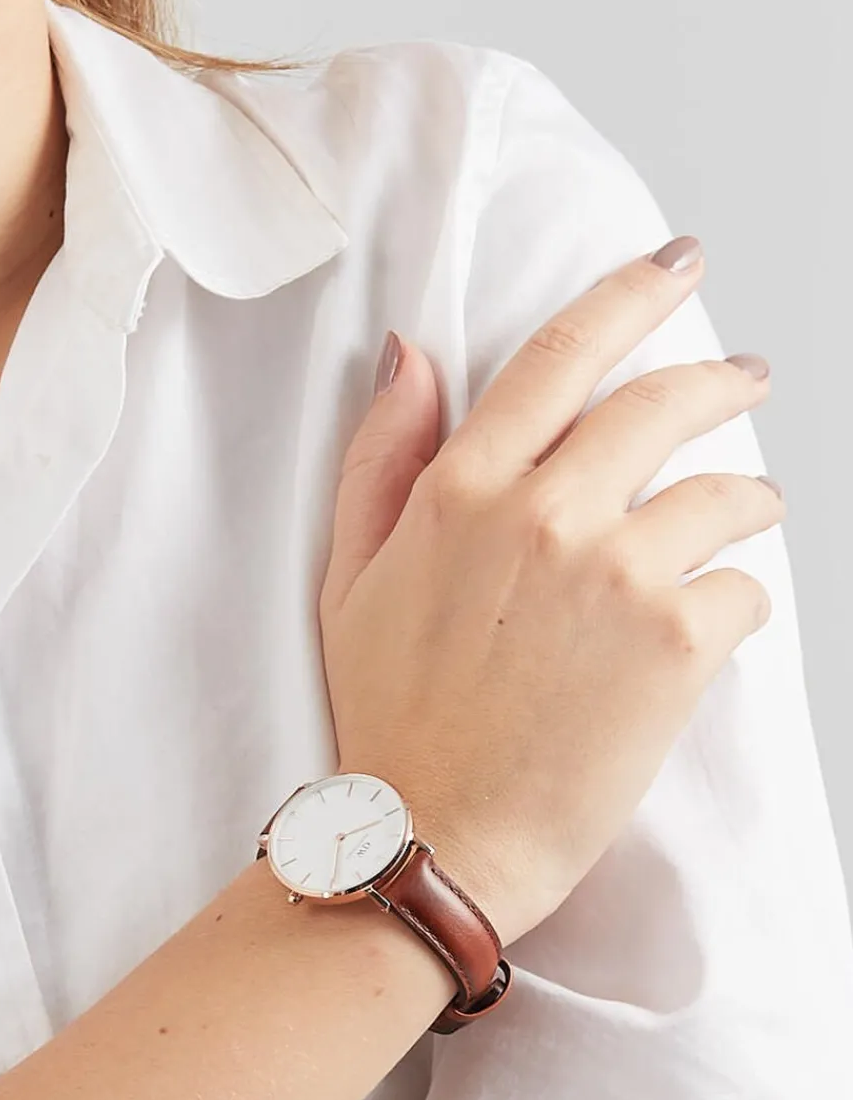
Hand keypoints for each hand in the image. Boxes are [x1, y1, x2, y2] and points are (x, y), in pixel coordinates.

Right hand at [318, 241, 781, 946]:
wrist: (435, 837)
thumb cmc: (390, 716)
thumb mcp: (350, 577)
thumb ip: (382, 458)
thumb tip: (411, 353)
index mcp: (461, 492)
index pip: (558, 356)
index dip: (626, 293)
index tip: (673, 262)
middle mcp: (543, 515)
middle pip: (661, 404)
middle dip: (718, 380)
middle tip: (744, 378)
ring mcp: (615, 576)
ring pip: (723, 493)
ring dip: (747, 494)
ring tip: (749, 510)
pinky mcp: (675, 645)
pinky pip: (744, 589)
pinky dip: (740, 600)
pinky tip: (714, 625)